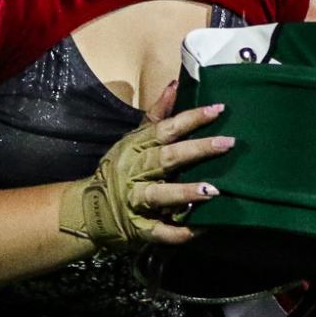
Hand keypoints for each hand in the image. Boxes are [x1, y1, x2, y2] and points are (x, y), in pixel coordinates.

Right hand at [58, 82, 234, 248]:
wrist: (87, 210)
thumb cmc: (117, 170)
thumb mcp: (133, 139)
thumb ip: (156, 115)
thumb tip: (175, 84)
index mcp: (135, 147)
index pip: (165, 129)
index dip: (191, 119)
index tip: (219, 110)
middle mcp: (134, 172)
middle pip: (166, 158)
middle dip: (197, 150)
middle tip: (227, 143)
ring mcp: (134, 200)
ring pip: (159, 195)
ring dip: (185, 192)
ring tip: (214, 191)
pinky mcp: (137, 227)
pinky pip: (159, 231)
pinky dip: (179, 232)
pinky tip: (201, 229)